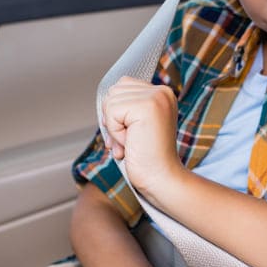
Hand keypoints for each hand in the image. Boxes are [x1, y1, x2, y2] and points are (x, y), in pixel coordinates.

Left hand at [101, 77, 184, 199]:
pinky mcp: (148, 106)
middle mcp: (162, 91)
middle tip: (129, 142)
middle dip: (113, 120)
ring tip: (132, 143)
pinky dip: (115, 132)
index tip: (129, 136)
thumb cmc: (145, 158)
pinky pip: (112, 112)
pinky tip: (130, 144)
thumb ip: (125, 108)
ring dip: (114, 128)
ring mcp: (156, 97)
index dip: (116, 113)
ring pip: (111, 101)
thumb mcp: (135, 126)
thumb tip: (104, 99)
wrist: (159, 179)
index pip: (122, 87)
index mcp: (162, 94)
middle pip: (114, 91)